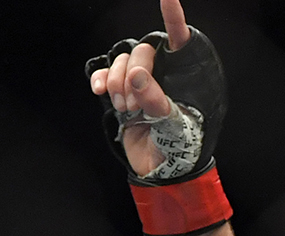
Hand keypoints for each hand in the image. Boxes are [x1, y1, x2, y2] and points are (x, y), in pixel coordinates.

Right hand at [86, 0, 225, 182]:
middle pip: (142, 50)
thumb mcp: (175, 125)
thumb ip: (156, 100)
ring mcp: (140, 82)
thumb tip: (136, 75)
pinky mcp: (121, 92)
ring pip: (121, 61)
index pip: (179, 39)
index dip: (173, 16)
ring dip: (118, 82)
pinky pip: (105, 74)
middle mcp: (163, 74)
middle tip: (136, 102)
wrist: (161, 170)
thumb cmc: (180, 146)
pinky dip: (101, 80)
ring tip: (127, 108)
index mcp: (185, 76)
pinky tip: (100, 92)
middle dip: (134, 73)